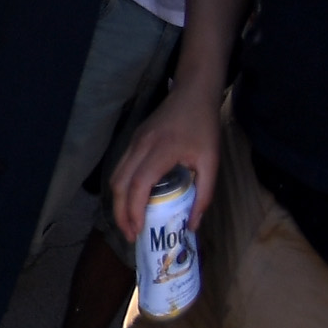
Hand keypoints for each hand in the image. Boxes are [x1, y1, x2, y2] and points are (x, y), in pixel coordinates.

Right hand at [110, 81, 221, 239]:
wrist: (192, 93)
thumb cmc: (203, 126)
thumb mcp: (212, 161)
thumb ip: (204, 193)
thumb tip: (192, 224)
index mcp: (161, 151)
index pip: (139, 184)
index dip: (135, 210)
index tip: (138, 230)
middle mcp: (140, 147)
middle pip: (119, 184)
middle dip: (121, 212)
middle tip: (130, 234)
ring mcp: (133, 143)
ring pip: (115, 177)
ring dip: (118, 202)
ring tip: (129, 223)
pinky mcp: (133, 141)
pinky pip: (120, 169)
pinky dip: (121, 190)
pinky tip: (131, 201)